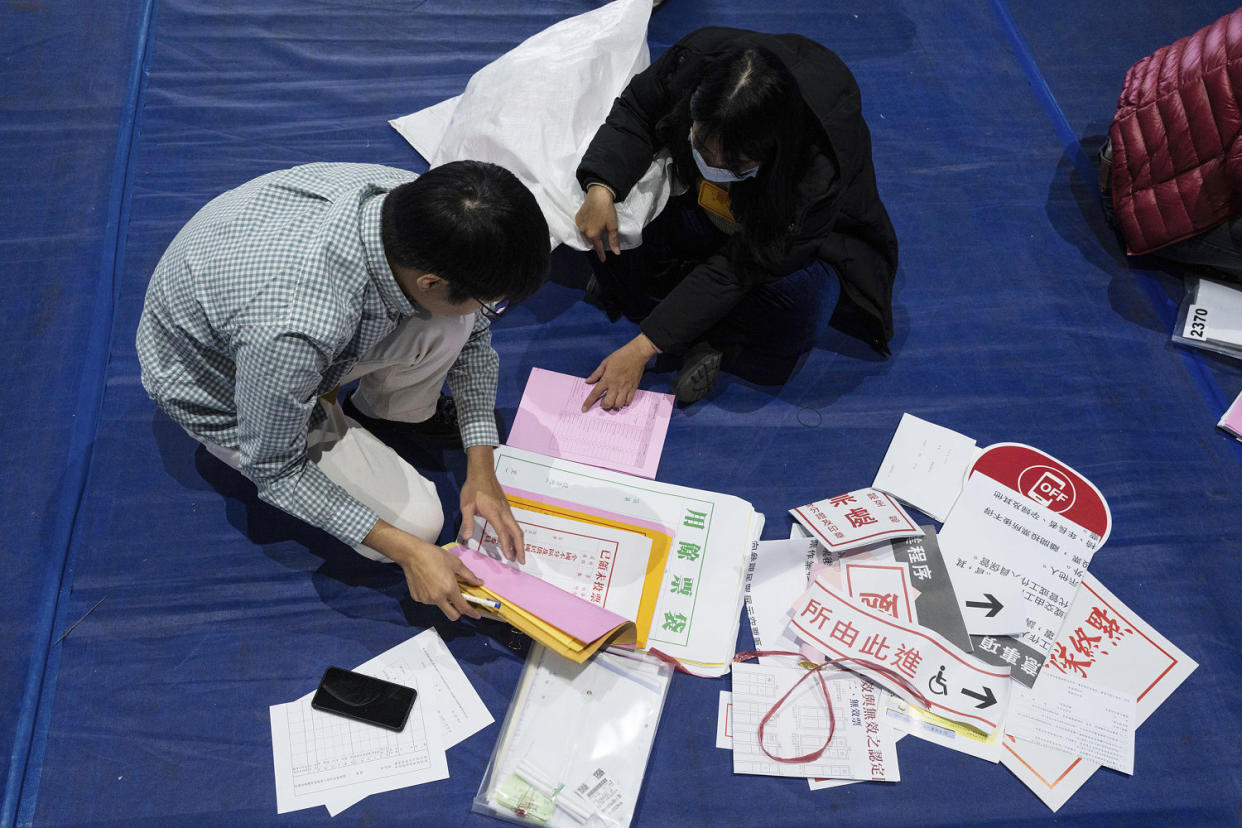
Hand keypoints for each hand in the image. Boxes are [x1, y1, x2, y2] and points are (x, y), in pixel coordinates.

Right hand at [364, 520, 482, 621]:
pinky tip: (430, 584)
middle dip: (458, 613)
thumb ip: (469, 576)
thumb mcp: (455, 563)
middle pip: (452, 616)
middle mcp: (437, 597)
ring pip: (440, 606)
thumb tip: (479, 582)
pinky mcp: (417, 598)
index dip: (472, 613)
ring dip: (444, 600)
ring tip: (440, 584)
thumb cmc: (434, 556)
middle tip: (460, 603)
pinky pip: (429, 601)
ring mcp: (426, 599)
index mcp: (449, 589)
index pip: (463, 607)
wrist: (412, 554)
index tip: (476, 615)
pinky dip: (433, 596)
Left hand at [459, 445, 524, 563]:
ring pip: (517, 528)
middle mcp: (504, 512)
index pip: (503, 532)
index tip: (509, 558)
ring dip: (519, 542)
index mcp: (494, 512)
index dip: (507, 546)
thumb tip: (467, 537)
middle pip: (517, 532)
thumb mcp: (466, 505)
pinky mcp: (506, 508)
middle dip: (520, 547)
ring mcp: (506, 510)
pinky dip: (515, 535)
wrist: (482, 472)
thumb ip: (467, 522)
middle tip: (522, 561)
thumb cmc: (473, 488)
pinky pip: (513, 524)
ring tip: (518, 554)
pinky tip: (512, 540)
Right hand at [575, 183, 619, 261]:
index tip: (603, 260)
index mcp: (593, 235)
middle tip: (601, 242)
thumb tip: (617, 253)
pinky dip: (586, 228)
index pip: (598, 248)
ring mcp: (579, 225)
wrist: (598, 194)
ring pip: (585, 235)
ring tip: (596, 233)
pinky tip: (591, 225)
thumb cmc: (607, 210)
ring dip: (591, 236)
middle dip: (596, 243)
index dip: (601, 254)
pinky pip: (582, 227)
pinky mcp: (577, 218)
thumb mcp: (613, 226)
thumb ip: (614, 240)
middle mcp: (584, 232)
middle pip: (591, 241)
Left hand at [582, 333, 659, 411]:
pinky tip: (622, 399)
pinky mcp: (633, 388)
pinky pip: (628, 401)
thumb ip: (596, 374)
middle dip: (604, 405)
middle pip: (608, 403)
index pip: (595, 393)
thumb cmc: (620, 356)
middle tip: (604, 401)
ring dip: (614, 405)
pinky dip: (624, 403)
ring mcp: (625, 388)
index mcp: (607, 379)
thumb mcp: (605, 363)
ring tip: (614, 400)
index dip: (588, 403)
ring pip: (618, 404)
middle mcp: (615, 385)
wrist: (637, 354)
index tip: (584, 410)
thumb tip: (587, 381)